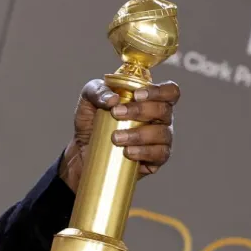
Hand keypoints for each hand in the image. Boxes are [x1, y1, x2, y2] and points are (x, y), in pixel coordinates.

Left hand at [58, 79, 180, 192]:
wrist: (81, 152)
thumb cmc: (91, 122)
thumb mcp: (88, 100)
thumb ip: (97, 91)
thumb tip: (112, 98)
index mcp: (150, 100)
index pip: (169, 91)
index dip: (158, 91)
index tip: (136, 95)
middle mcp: (160, 119)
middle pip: (164, 110)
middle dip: (140, 110)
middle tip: (115, 113)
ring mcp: (160, 139)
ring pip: (162, 134)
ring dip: (138, 134)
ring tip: (115, 137)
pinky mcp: (155, 159)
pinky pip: (159, 155)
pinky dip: (143, 152)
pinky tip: (127, 152)